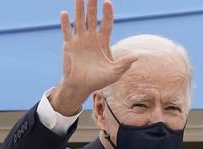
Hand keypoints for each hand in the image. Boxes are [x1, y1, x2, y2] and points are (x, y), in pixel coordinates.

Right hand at [49, 0, 137, 114]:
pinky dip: (65, 23)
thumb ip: (124, 64)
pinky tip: (64, 13)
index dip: (107, 14)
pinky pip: (67, 32)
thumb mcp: (114, 73)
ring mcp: (79, 40)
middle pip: (92, 18)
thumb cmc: (99, 80)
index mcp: (103, 41)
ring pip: (79, 21)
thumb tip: (137, 56)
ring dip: (79, 9)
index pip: (106, 23)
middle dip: (93, 6)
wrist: (81, 87)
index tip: (107, 3)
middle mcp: (91, 37)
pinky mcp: (69, 46)